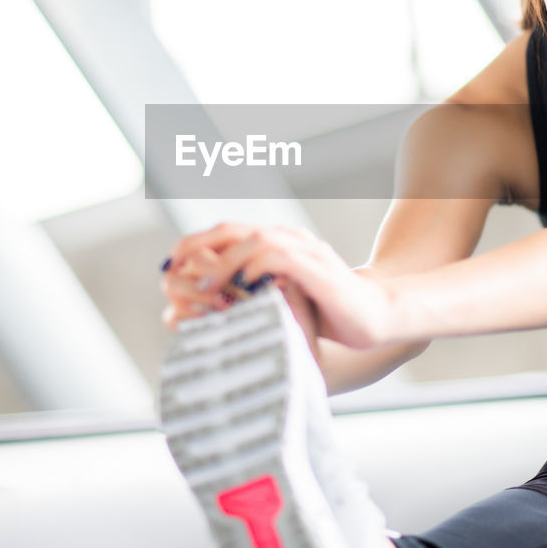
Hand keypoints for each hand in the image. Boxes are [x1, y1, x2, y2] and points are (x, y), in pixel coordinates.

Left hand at [161, 222, 396, 349]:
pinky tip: (242, 288)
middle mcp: (290, 241)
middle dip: (197, 246)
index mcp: (278, 246)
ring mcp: (306, 253)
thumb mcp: (282, 302)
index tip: (168, 267)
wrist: (378, 318)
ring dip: (223, 261)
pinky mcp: (319, 270)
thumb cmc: (330, 313)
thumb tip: (211, 307)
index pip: (228, 234)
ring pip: (254, 240)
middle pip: (233, 229)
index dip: (194, 245)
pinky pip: (281, 258)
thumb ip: (253, 297)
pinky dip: (257, 269)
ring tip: (202, 285)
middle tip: (171, 267)